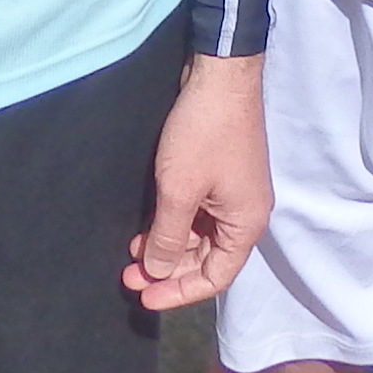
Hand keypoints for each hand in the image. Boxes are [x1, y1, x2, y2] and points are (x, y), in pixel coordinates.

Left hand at [127, 51, 267, 307]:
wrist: (219, 74)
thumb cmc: (204, 133)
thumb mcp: (179, 191)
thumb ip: (168, 237)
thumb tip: (156, 271)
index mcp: (245, 224)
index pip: (215, 277)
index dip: (179, 292)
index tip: (144, 298)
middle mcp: (244, 213)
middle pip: (206, 259)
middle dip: (166, 270)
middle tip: (127, 277)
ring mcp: (231, 193)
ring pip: (198, 237)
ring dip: (165, 246)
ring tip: (129, 254)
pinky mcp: (218, 174)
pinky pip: (195, 213)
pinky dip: (170, 224)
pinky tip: (143, 227)